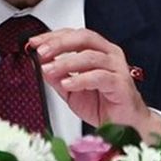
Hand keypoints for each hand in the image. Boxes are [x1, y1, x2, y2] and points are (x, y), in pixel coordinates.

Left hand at [28, 28, 160, 142]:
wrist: (125, 126)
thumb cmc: (103, 104)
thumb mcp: (71, 90)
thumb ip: (57, 77)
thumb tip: (41, 65)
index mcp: (98, 51)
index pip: (74, 35)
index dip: (54, 36)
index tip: (35, 43)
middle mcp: (109, 54)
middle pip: (83, 38)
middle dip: (59, 43)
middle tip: (42, 52)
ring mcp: (117, 67)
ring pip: (90, 56)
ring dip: (66, 62)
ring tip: (49, 70)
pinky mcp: (121, 83)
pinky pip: (99, 77)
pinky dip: (80, 79)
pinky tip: (67, 83)